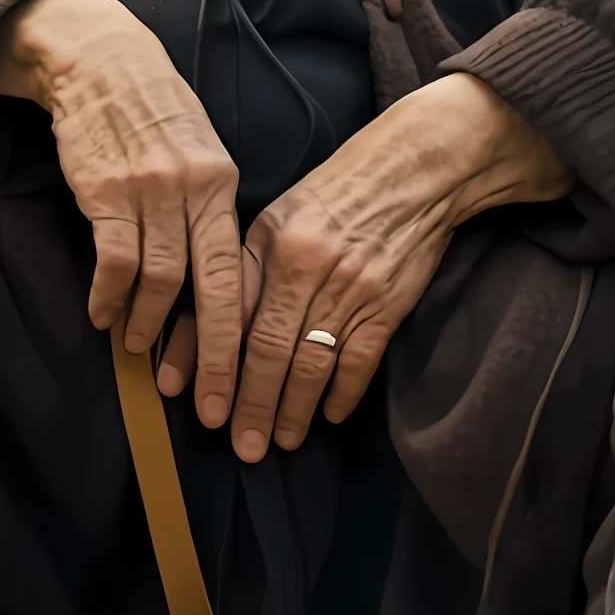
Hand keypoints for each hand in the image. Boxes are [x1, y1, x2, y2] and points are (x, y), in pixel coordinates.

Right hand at [0, 0, 241, 428]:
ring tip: (139, 349)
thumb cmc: (154, 110)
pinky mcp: (105, 189)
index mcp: (223, 183)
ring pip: (159, 280)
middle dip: (213, 357)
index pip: (240, 274)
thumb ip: (210, 209)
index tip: (239, 386)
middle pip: (210, 290)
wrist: (102, 62)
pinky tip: (100, 315)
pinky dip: (108, 296)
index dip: (242, 337)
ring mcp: (150, 189)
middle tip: (207, 407)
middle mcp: (193, 188)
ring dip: (148, 325)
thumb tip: (220, 276)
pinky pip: (113, 259)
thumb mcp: (201, 150)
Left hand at [180, 72, 569, 462]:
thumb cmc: (340, 189)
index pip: (229, 313)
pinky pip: (358, 361)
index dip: (210, 364)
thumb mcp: (283, 211)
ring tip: (281, 440)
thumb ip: (251, 263)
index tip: (200, 403)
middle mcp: (303, 266)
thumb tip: (215, 320)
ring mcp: (348, 287)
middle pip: (267, 350)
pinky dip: (343, 393)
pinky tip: (331, 414)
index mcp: (269, 240)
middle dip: (251, 405)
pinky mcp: (386, 303)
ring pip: (310, 364)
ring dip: (293, 410)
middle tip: (242, 445)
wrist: (414, 169)